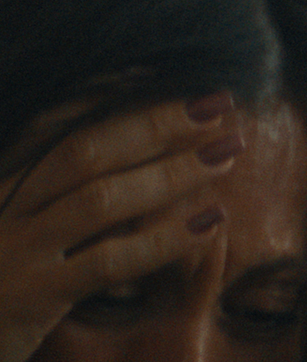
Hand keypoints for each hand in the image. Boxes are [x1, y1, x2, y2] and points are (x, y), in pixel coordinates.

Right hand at [0, 95, 242, 361]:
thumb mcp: (13, 227)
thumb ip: (52, 191)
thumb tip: (135, 155)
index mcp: (0, 183)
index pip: (55, 124)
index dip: (108, 93)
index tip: (159, 69)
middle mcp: (2, 207)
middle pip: (86, 150)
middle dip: (157, 122)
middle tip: (220, 104)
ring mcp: (15, 250)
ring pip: (101, 199)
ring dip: (172, 172)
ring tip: (227, 154)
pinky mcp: (33, 294)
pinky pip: (109, 260)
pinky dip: (164, 238)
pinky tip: (209, 221)